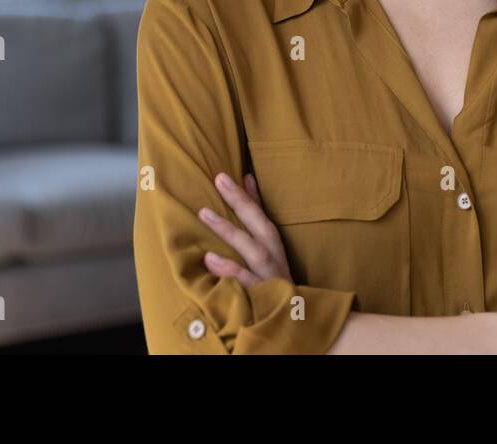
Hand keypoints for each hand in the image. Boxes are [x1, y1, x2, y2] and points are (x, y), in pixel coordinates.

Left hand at [196, 172, 294, 287]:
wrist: (292, 321)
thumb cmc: (273, 279)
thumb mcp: (268, 247)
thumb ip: (256, 215)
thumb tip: (247, 179)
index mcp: (274, 246)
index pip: (260, 216)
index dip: (246, 195)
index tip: (226, 175)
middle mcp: (275, 258)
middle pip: (260, 226)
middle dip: (241, 202)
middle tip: (219, 179)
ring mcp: (270, 276)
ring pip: (254, 250)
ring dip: (231, 231)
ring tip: (205, 213)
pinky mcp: (263, 296)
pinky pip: (246, 282)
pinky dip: (230, 270)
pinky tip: (210, 259)